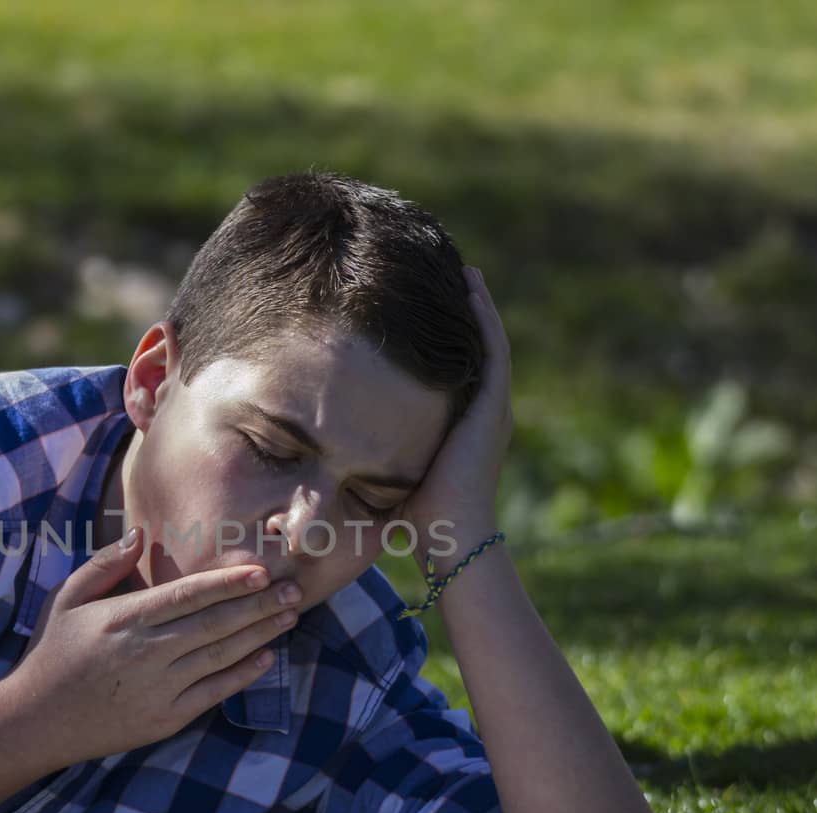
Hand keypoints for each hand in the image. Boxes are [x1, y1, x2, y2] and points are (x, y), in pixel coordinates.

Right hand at [7, 527, 302, 762]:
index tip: (261, 571)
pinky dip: (242, 675)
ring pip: (221, 656)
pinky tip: (265, 657)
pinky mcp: (165, 719)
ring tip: (289, 616)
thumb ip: (105, 565)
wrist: (36, 721)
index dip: (227, 583)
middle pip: (215, 624)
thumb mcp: (66, 598)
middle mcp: (146, 652)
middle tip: (295, 590)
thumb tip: (139, 535)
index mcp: (124, 619)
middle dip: (259, 606)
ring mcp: (158, 688)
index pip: (187, 595)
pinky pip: (213, 693)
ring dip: (259, 635)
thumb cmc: (54, 653)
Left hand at [399, 265, 513, 569]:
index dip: (444, 341)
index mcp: (461, 426)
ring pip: (488, 341)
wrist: (451, 538)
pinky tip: (472, 288)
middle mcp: (482, 412)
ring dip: (476, 305)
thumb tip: (323, 453)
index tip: (423, 312)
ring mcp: (491, 408)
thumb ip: (372, 456)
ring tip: (464, 271)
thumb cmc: (416, 521)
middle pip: (474, 349)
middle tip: (449, 275)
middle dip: (462, 314)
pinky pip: (492, 349)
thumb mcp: (389, 475)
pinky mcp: (492, 406)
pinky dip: (484, 317)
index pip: (455, 371)